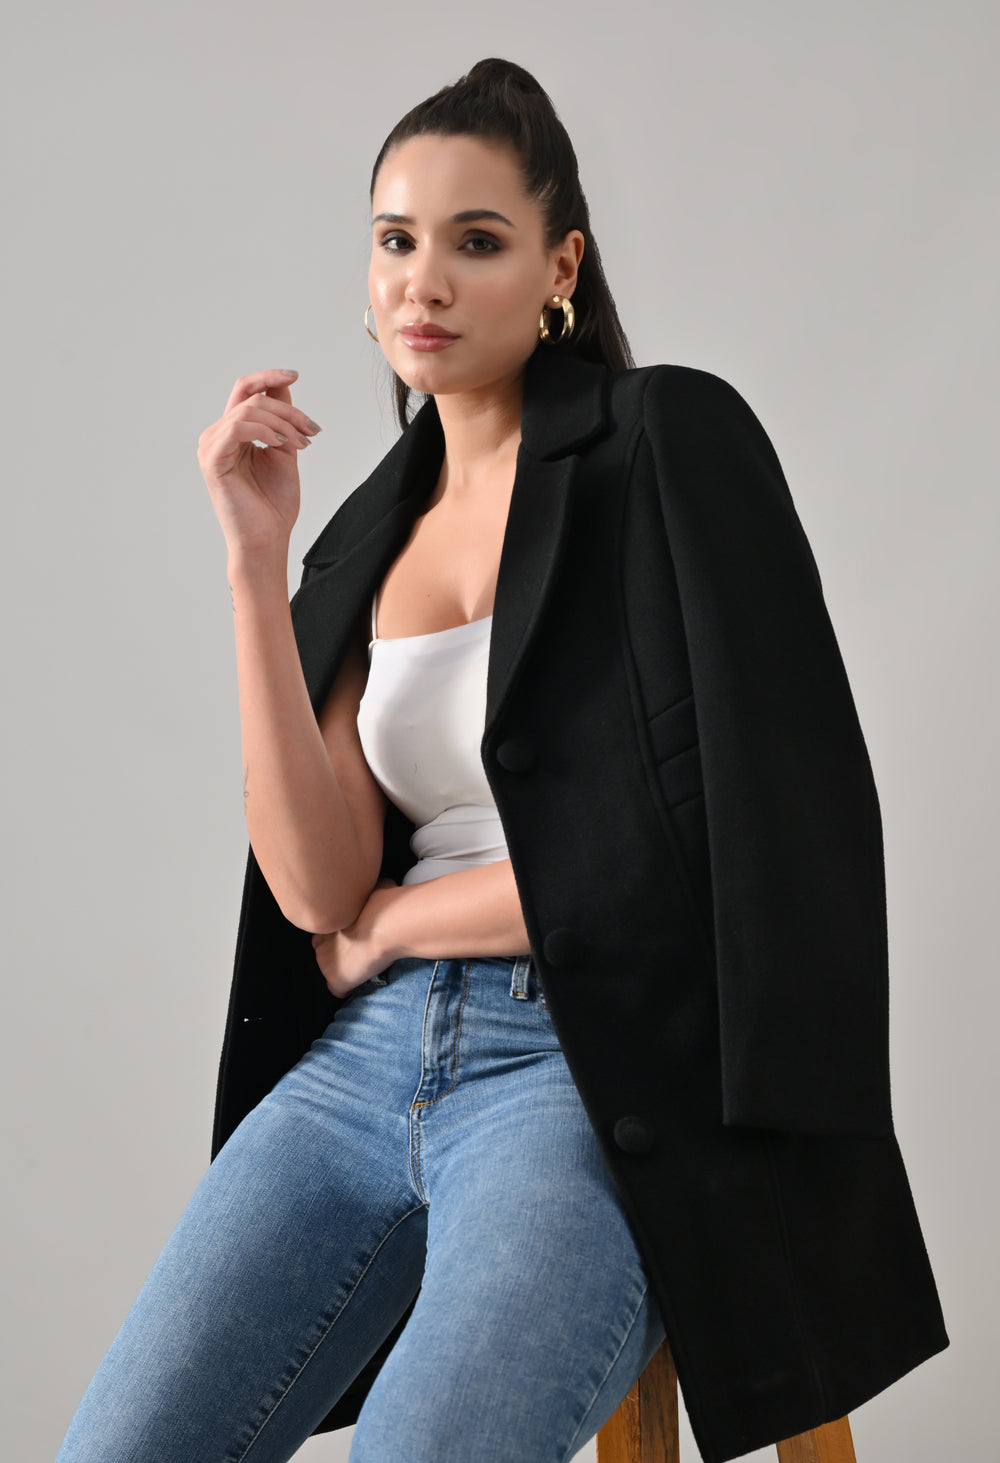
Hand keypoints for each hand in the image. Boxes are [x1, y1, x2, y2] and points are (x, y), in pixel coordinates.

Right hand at [196, 367, 321, 561]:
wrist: (268, 540)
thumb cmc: (274, 505)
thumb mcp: (284, 452)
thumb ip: (282, 421)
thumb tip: (284, 386)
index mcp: (232, 433)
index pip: (245, 391)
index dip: (268, 377)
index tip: (295, 375)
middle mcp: (217, 436)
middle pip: (251, 397)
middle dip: (288, 409)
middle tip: (312, 430)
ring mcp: (211, 446)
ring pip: (248, 410)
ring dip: (283, 422)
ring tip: (302, 444)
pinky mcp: (212, 459)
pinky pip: (239, 427)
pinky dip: (266, 431)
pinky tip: (283, 445)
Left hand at [311, 878, 398, 997]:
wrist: (386, 924)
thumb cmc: (383, 902)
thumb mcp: (371, 886)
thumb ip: (364, 893)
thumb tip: (375, 888)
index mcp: (324, 920)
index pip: (325, 932)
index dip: (341, 936)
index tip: (356, 935)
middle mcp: (318, 942)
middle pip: (324, 953)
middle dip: (338, 953)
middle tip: (360, 951)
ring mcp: (325, 964)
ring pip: (330, 971)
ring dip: (344, 969)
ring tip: (363, 966)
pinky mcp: (335, 981)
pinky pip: (339, 990)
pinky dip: (349, 988)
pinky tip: (362, 980)